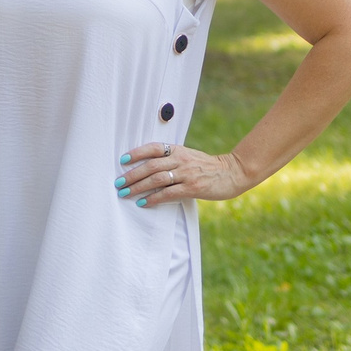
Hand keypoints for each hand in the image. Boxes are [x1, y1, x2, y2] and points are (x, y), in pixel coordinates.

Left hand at [115, 142, 258, 206]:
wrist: (232, 172)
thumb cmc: (208, 166)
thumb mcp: (190, 156)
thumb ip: (173, 158)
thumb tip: (150, 165)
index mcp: (179, 150)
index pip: (154, 148)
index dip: (137, 153)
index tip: (122, 160)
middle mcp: (181, 160)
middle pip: (150, 166)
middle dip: (132, 175)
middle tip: (118, 183)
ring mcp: (186, 174)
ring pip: (156, 179)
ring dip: (138, 187)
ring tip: (125, 193)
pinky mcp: (192, 188)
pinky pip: (168, 194)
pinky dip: (153, 198)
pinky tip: (143, 202)